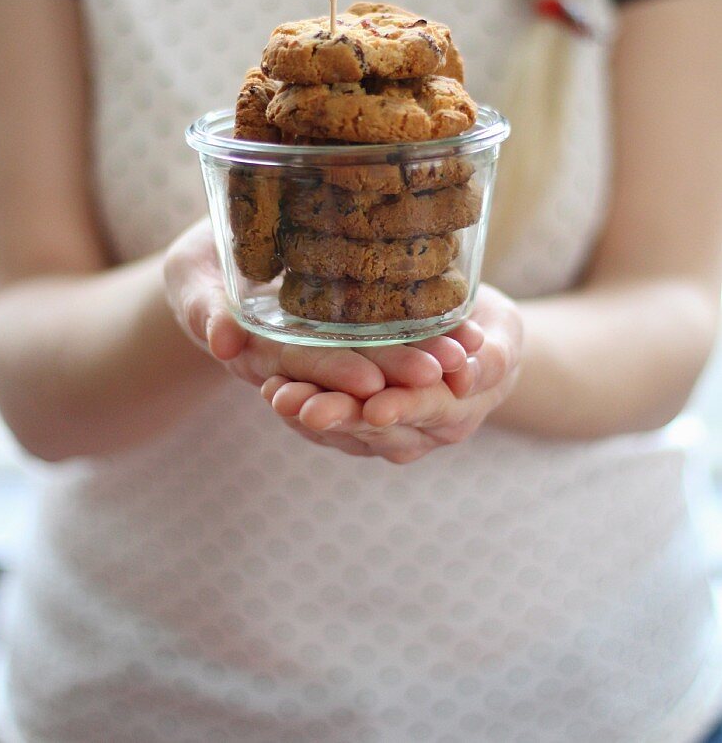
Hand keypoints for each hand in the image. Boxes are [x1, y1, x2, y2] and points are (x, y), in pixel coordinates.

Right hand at [163, 219, 471, 408]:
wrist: (220, 259)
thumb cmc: (200, 260)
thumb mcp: (188, 277)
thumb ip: (201, 304)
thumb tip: (221, 339)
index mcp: (255, 352)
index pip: (296, 369)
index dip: (331, 374)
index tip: (370, 384)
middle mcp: (300, 364)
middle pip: (347, 375)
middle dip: (394, 376)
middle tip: (441, 370)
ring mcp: (325, 354)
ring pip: (377, 368)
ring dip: (419, 367)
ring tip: (467, 358)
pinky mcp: (350, 339)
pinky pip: (389, 349)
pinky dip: (427, 347)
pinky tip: (470, 340)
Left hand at [261, 284, 522, 462]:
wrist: (474, 354)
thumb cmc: (490, 336)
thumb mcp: (503, 336)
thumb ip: (492, 355)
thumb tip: (470, 371)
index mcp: (457, 410)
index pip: (426, 409)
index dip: (402, 407)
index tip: (376, 406)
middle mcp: (419, 433)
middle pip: (376, 428)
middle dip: (340, 417)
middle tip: (305, 407)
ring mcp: (386, 436)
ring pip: (345, 431)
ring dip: (308, 416)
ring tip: (276, 397)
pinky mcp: (357, 426)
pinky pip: (327, 427)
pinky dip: (299, 411)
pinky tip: (270, 389)